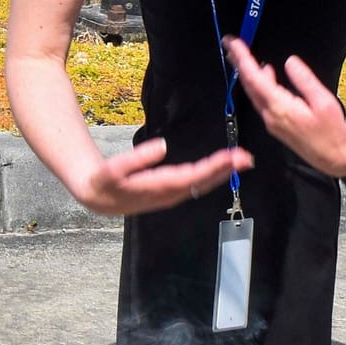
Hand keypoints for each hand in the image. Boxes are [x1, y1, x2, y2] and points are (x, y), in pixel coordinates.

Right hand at [70, 136, 251, 217]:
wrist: (98, 198)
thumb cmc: (104, 182)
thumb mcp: (113, 169)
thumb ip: (137, 158)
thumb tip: (163, 146)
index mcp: (158, 188)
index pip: (192, 177)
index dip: (213, 168)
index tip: (230, 157)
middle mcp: (170, 194)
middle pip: (202, 182)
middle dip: (225, 170)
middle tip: (247, 157)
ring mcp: (172, 195)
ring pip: (202, 184)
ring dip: (223, 172)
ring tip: (242, 160)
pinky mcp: (172, 192)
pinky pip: (197, 184)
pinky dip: (213, 174)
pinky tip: (224, 167)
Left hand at [223, 43, 345, 178]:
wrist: (335, 158)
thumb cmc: (332, 131)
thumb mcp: (324, 102)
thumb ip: (305, 81)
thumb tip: (290, 62)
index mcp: (280, 107)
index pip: (256, 78)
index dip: (243, 59)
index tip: (234, 43)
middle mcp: (270, 115)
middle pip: (249, 85)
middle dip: (239, 63)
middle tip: (230, 44)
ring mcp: (271, 121)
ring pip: (253, 93)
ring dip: (246, 73)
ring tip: (241, 55)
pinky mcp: (276, 124)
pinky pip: (261, 100)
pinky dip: (258, 84)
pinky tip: (264, 74)